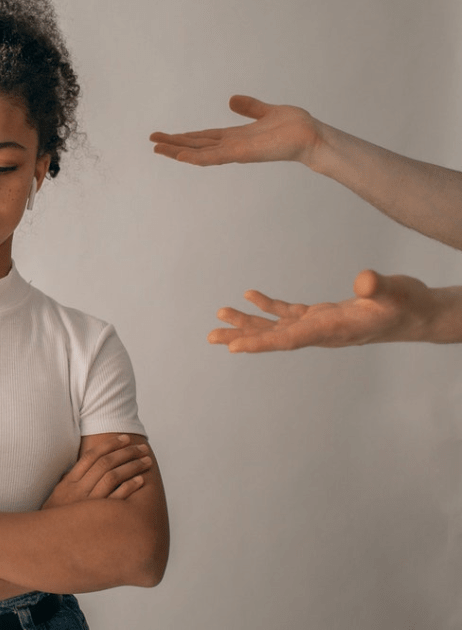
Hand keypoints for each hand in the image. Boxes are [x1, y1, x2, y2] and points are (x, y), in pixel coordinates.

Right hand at [41, 434, 151, 509]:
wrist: (48, 544)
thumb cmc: (56, 520)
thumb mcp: (58, 496)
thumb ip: (70, 481)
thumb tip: (83, 467)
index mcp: (69, 482)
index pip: (91, 456)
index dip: (109, 445)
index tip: (124, 438)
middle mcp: (78, 490)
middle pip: (105, 463)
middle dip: (126, 452)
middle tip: (142, 448)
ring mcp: (88, 504)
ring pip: (112, 477)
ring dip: (132, 466)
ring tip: (146, 461)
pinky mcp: (97, 518)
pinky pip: (116, 499)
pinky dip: (129, 487)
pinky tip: (140, 480)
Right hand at [149, 95, 322, 167]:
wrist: (312, 137)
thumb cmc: (295, 128)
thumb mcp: (267, 112)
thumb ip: (250, 108)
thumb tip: (232, 100)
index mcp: (235, 137)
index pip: (203, 137)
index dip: (184, 136)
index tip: (166, 135)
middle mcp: (231, 146)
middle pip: (195, 145)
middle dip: (173, 144)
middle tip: (152, 142)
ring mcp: (235, 152)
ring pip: (199, 153)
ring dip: (177, 151)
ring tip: (157, 148)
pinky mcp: (241, 154)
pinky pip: (214, 157)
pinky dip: (196, 157)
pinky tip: (180, 155)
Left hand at [209, 270, 433, 351]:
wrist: (419, 314)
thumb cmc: (408, 304)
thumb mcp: (396, 291)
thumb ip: (378, 287)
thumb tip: (363, 281)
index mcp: (332, 329)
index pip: (289, 340)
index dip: (261, 343)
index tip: (234, 348)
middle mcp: (320, 332)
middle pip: (274, 337)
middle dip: (242, 336)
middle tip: (211, 336)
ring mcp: (320, 324)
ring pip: (277, 327)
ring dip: (248, 322)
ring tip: (220, 315)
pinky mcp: (323, 315)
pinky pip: (288, 313)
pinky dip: (268, 307)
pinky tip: (250, 296)